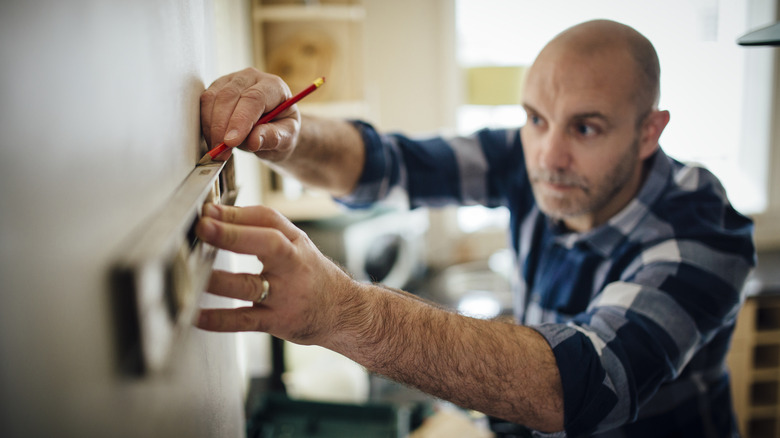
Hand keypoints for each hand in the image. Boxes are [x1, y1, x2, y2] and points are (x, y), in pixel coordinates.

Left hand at [194, 203, 359, 345]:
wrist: (343, 311)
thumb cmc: (310, 273)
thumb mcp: (297, 244)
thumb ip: (261, 227)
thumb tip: (216, 213)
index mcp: (295, 244)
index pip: (269, 220)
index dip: (238, 214)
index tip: (209, 210)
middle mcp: (292, 267)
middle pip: (267, 246)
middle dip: (233, 236)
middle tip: (204, 227)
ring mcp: (285, 296)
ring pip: (250, 286)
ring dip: (220, 279)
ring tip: (194, 272)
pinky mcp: (277, 322)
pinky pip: (245, 321)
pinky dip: (220, 319)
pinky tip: (197, 315)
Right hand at [200, 68, 300, 161]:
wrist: (274, 127)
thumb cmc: (282, 131)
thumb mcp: (287, 137)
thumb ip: (274, 137)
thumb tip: (254, 141)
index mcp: (274, 86)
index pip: (254, 98)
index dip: (240, 120)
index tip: (231, 142)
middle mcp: (251, 78)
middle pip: (229, 95)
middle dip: (221, 126)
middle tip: (221, 151)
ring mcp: (232, 80)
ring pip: (213, 98)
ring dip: (211, 126)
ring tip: (218, 149)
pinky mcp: (217, 88)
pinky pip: (204, 103)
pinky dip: (206, 123)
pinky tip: (213, 140)